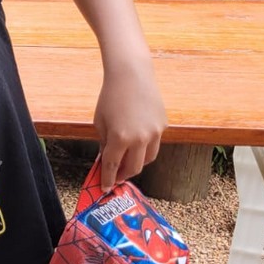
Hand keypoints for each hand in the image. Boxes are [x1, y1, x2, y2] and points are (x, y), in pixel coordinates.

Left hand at [94, 63, 166, 189]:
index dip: (108, 179)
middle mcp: (140, 138)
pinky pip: (155, 144)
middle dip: (123, 175)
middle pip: (134, 168)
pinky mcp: (163, 125)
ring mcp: (154, 132)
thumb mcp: (100, 122)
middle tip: (116, 177)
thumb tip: (106, 161)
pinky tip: (137, 143)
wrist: (132, 75)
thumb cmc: (111, 97)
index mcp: (120, 138)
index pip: (113, 166)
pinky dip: (145, 148)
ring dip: (137, 163)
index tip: (105, 188)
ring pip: (148, 159)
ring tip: (127, 162)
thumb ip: (104, 144)